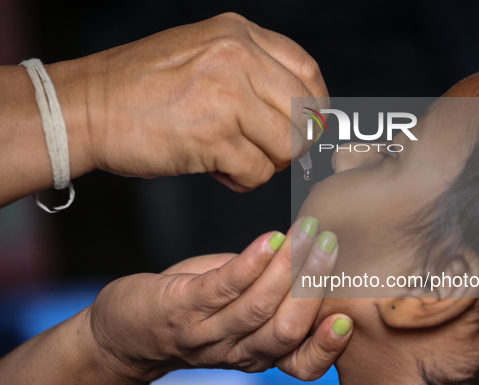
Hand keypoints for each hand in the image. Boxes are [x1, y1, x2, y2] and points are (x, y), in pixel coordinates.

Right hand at [49, 13, 326, 191]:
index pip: (307, 71)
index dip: (315, 106)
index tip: (305, 127)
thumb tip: (297, 110)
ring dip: (267, 163)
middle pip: (305, 114)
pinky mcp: (213, 137)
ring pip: (287, 146)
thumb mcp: (202, 54)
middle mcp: (238, 58)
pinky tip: (219, 172)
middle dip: (294, 143)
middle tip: (268, 152)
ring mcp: (227, 96)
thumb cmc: (142, 88)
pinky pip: (258, 171)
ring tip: (235, 160)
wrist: (87, 106)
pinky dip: (243, 180)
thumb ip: (250, 71)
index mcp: (238, 35)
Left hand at [87, 217, 351, 382]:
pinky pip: (222, 287)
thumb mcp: (240, 311)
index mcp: (258, 354)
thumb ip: (275, 293)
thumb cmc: (193, 310)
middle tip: (328, 245)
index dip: (327, 345)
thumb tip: (313, 257)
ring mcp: (206, 332)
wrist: (126, 328)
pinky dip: (250, 263)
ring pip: (258, 307)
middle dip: (312, 286)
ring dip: (287, 267)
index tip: (347, 315)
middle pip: (286, 330)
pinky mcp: (181, 308)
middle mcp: (236, 351)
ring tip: (305, 233)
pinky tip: (269, 239)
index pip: (301, 364)